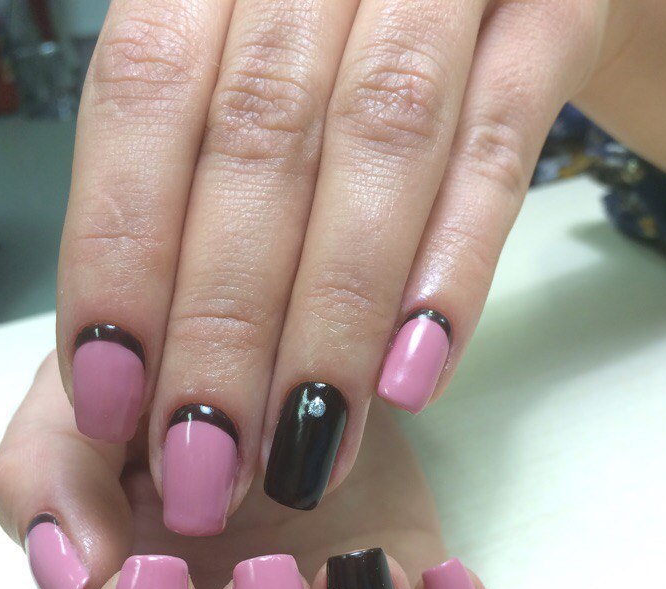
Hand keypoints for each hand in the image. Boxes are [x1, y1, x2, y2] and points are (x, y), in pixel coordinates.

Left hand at [55, 0, 624, 528]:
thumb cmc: (329, 46)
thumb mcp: (233, 85)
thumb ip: (183, 196)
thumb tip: (136, 376)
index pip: (141, 100)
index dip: (121, 257)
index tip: (113, 401)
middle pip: (255, 143)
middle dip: (223, 326)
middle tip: (208, 466)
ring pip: (380, 144)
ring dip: (334, 320)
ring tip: (305, 452)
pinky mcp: (552, 10)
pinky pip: (503, 140)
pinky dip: (455, 263)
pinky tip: (415, 376)